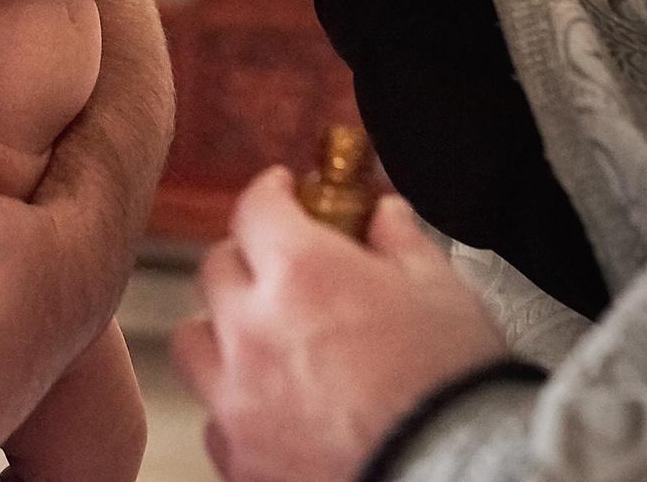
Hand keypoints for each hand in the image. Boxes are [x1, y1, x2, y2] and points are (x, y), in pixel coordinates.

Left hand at [171, 171, 506, 481]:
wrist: (450, 476)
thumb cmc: (450, 387)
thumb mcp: (439, 289)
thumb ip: (399, 241)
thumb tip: (385, 215)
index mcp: (301, 272)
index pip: (255, 208)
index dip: (270, 193)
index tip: (281, 193)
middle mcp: (253, 329)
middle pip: (216, 270)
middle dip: (247, 260)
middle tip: (279, 268)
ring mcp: (238, 398)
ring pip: (195, 342)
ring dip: (221, 330)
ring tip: (260, 338)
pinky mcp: (239, 458)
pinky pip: (215, 417)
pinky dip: (235, 405)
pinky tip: (273, 405)